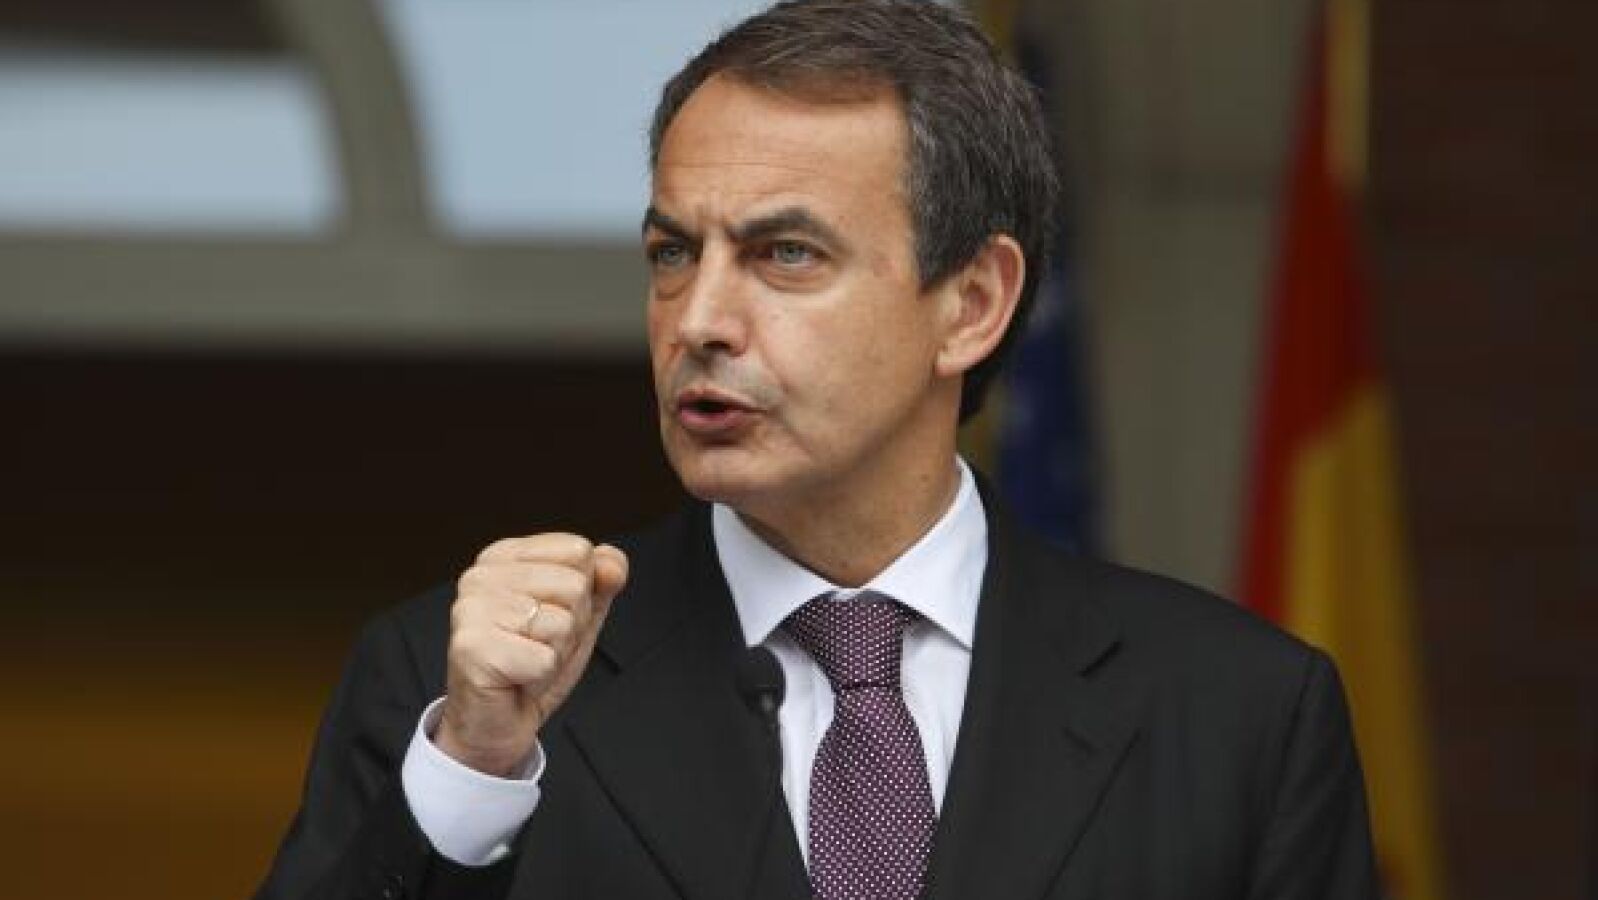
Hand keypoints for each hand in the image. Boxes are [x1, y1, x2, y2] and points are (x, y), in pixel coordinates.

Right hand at [435, 533, 628, 776]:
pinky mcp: (473, 648)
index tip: (549, 618)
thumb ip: (601, 581)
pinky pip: (545, 658)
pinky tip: (516, 678)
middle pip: (575, 586)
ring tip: (526, 660)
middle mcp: (481, 576)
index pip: (578, 550)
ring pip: (562, 623)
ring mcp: (471, 610)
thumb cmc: (532, 664)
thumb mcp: (579, 616)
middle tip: (537, 646)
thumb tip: (613, 562)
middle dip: (571, 626)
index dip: (582, 594)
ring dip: (556, 653)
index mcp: (504, 556)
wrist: (496, 722)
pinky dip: (541, 677)